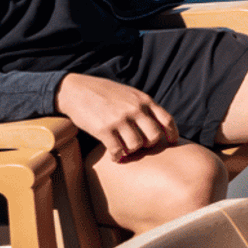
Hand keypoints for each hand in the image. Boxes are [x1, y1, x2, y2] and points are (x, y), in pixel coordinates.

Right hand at [56, 73, 176, 161]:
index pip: (167, 120)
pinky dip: (118, 157)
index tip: (171, 142)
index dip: (172, 133)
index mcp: (143, 100)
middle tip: (140, 145)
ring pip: (137, 145)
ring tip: (125, 149)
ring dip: (132, 151)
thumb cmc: (104, 93)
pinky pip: (118, 151)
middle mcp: (134, 109)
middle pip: (154, 136)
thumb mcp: (130, 94)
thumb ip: (144, 106)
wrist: (75, 90)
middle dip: (149, 144)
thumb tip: (159, 124)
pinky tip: (115, 156)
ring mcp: (119, 120)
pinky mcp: (103, 130)